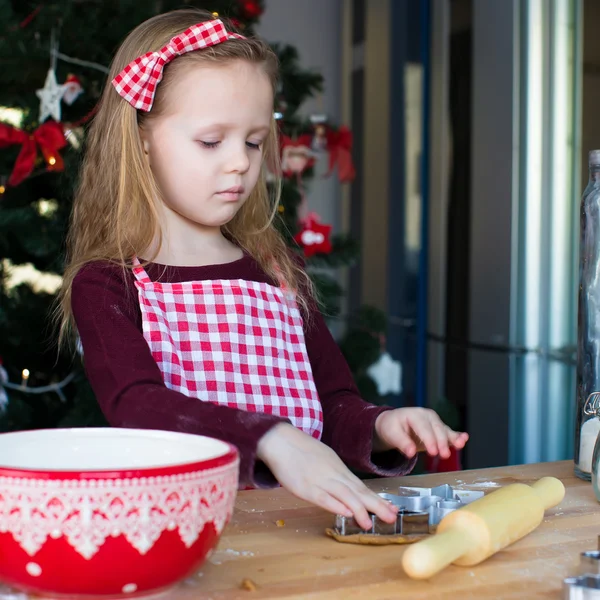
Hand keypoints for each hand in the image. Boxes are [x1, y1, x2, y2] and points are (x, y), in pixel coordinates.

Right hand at [257, 423, 397, 529]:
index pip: (361, 487)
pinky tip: (345, 513)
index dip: (377, 499)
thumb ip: (336, 475)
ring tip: (369, 523)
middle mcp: (333, 475)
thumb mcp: (324, 460)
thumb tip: (350, 490)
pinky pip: (322, 497)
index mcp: (338, 469)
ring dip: (358, 509)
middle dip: (376, 505)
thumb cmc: (301, 451)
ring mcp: (319, 480)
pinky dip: (334, 505)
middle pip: (357, 492)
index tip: (393, 509)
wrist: (280, 440)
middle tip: (392, 517)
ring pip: (343, 495)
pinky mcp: (304, 487)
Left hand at [373, 408, 468, 458]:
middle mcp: (427, 416)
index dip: (429, 439)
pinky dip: (457, 436)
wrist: (393, 423)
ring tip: (459, 445)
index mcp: (414, 414)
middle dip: (441, 442)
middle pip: (436, 428)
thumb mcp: (392, 434)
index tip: (433, 452)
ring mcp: (435, 422)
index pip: (423, 427)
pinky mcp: (439, 430)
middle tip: (444, 455)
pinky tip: (464, 439)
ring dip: (452, 439)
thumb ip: (402, 443)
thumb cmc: (392, 427)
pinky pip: (449, 432)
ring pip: (445, 430)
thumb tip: (410, 453)